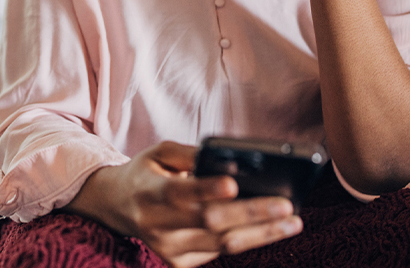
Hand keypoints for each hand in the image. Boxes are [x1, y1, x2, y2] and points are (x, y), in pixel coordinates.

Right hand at [64, 141, 303, 267]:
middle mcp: (157, 225)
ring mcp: (168, 249)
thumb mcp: (159, 153)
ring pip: (221, 245)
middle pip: (209, 223)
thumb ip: (190, 155)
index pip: (180, 193)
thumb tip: (229, 159)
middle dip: (251, 214)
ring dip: (261, 234)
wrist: (117, 207)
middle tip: (285, 204)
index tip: (233, 183)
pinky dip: (248, 240)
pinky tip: (270, 228)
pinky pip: (220, 253)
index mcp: (149, 192)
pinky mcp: (179, 264)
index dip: (207, 189)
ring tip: (292, 221)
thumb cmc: (147, 173)